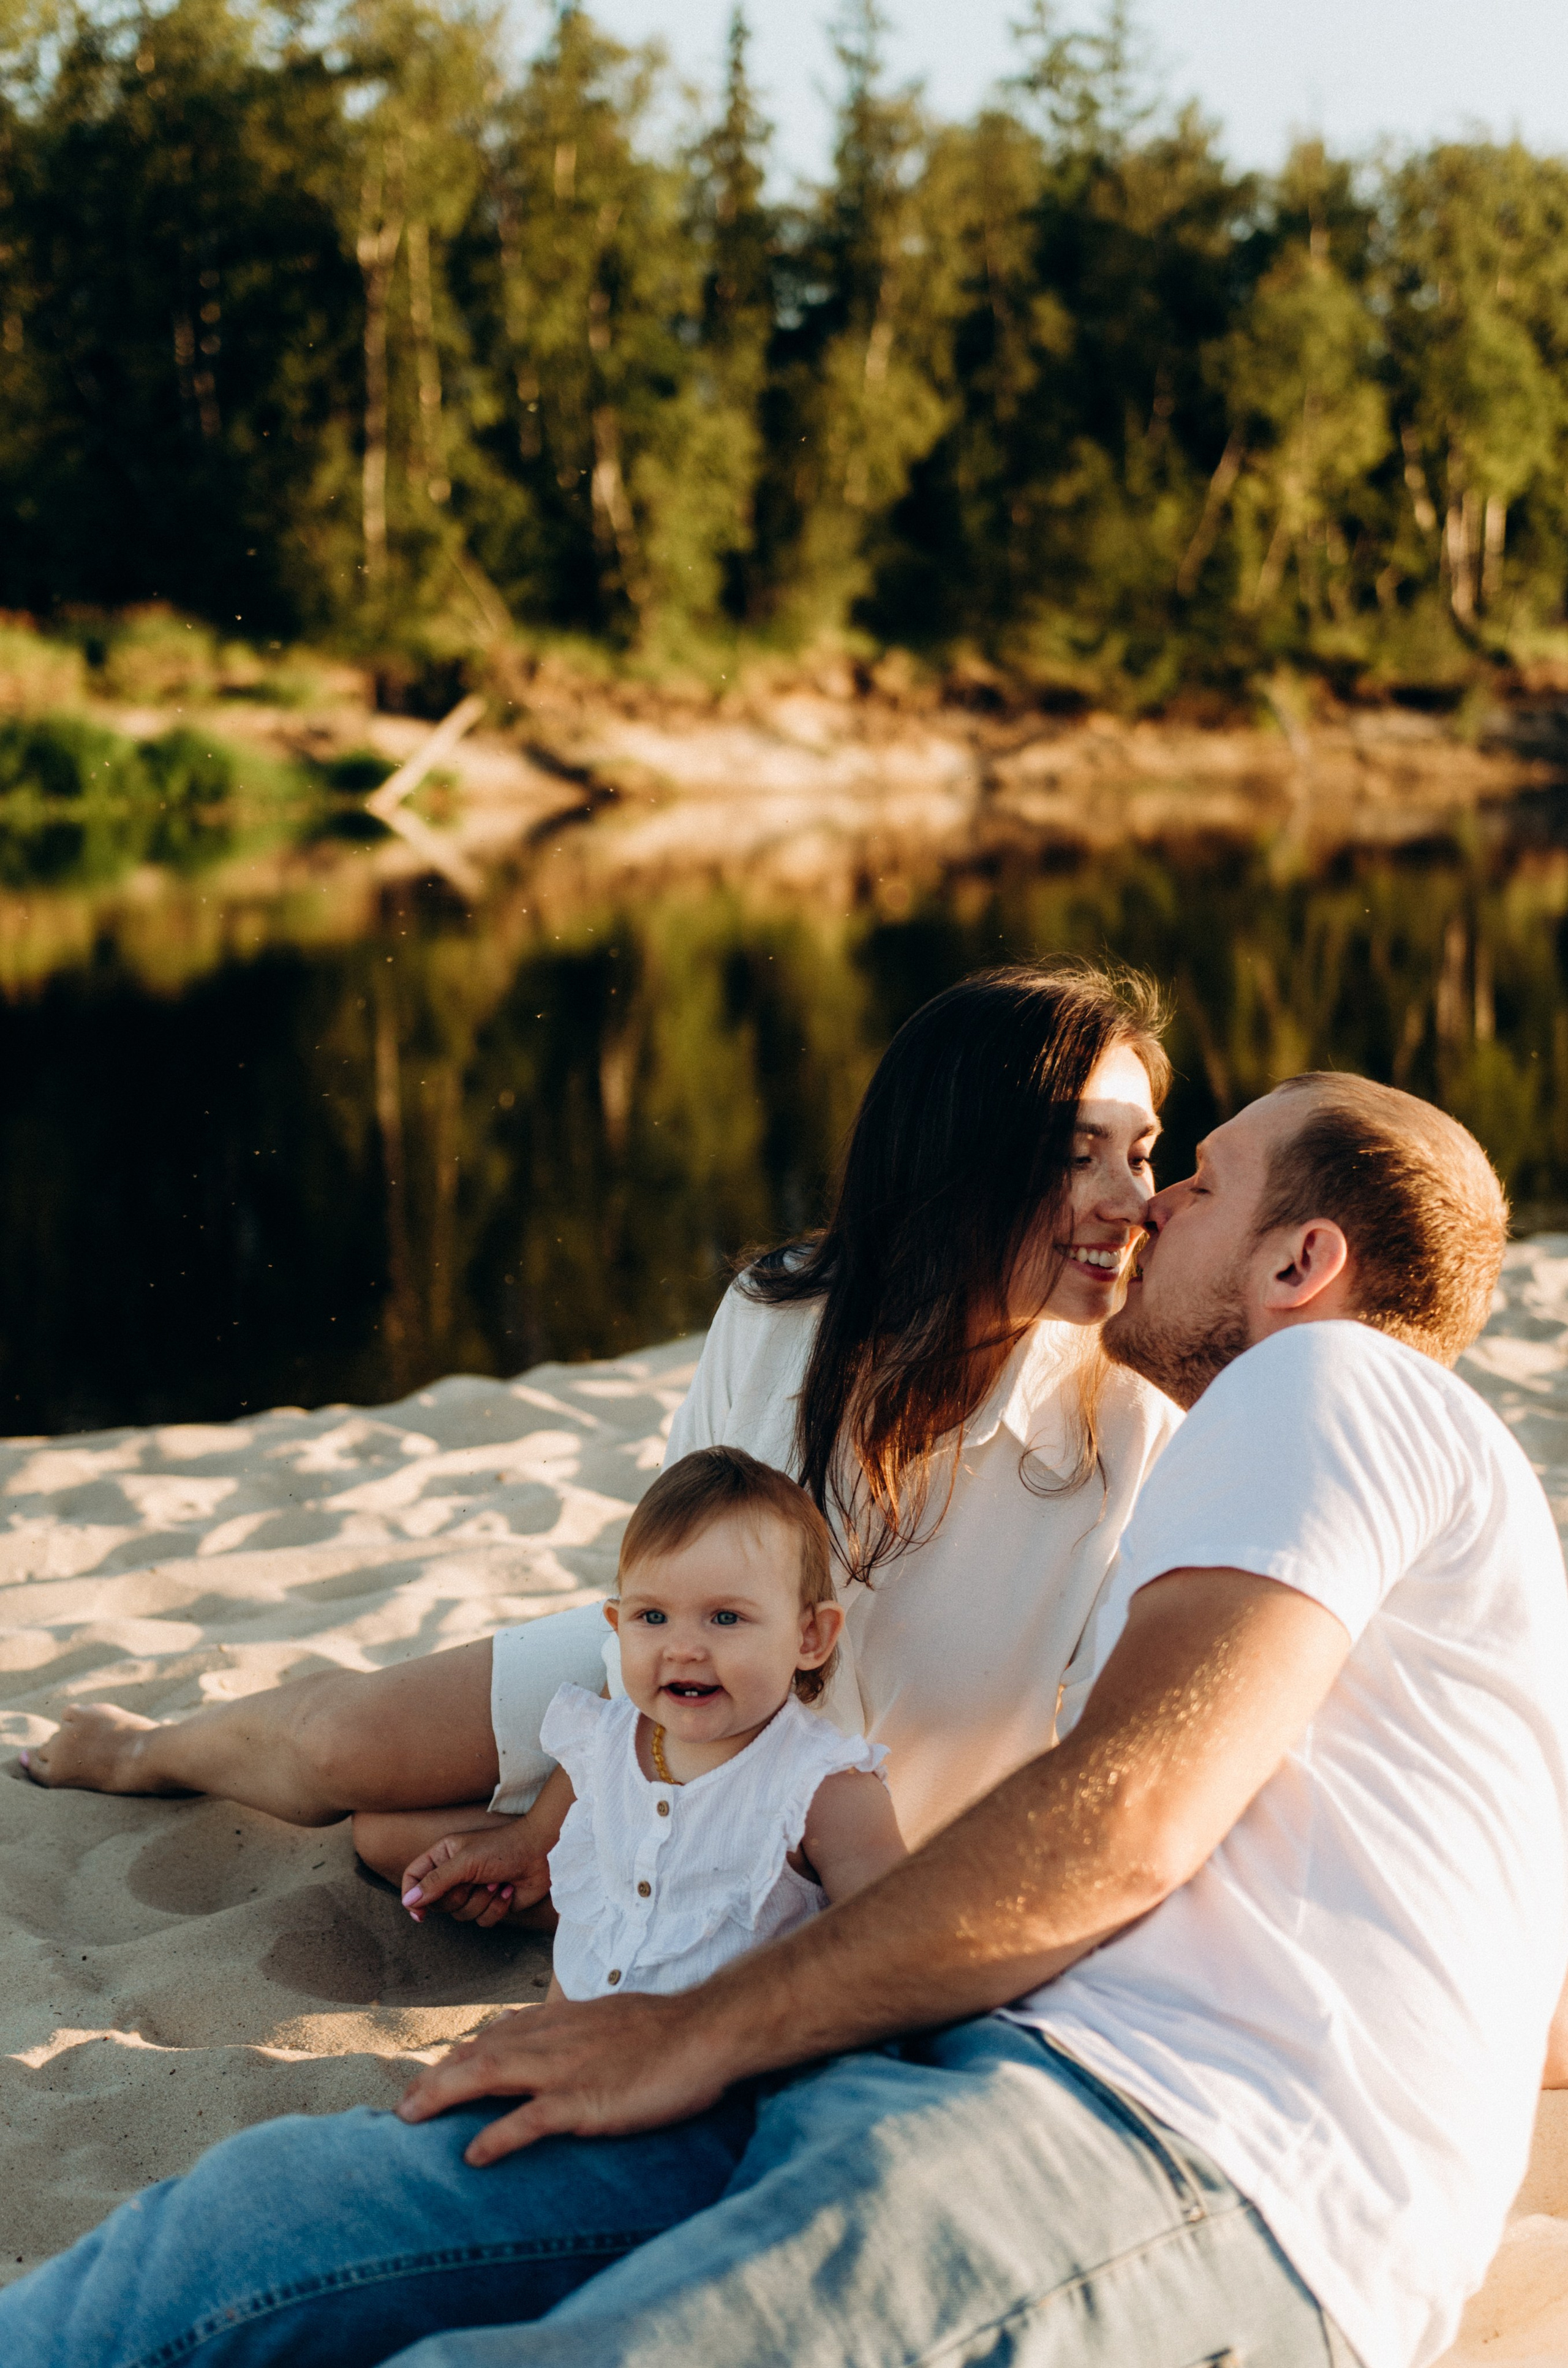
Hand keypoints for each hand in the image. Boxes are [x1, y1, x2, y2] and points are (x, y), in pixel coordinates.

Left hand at [396, 1988, 734, 2163]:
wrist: (705, 2030)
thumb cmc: (665, 2030)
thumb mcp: (610, 2019)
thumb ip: (576, 2031)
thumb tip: (552, 2041)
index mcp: (561, 2019)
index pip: (495, 2034)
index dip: (458, 2055)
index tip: (431, 2073)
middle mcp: (553, 2038)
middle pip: (478, 2053)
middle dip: (435, 2076)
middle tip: (403, 2104)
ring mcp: (566, 2068)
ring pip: (488, 2075)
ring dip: (443, 2095)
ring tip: (411, 2118)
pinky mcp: (584, 2101)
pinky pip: (530, 2120)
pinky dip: (497, 2137)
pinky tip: (473, 2155)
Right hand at [402, 1822, 553, 1927]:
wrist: (540, 1854)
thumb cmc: (503, 1848)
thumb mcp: (465, 1861)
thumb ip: (436, 1881)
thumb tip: (408, 1901)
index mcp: (444, 1856)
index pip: (414, 1876)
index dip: (412, 1895)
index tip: (419, 1912)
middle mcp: (455, 1874)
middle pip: (438, 1903)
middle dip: (460, 1896)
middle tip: (476, 1880)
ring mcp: (473, 1891)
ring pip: (461, 1915)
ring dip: (481, 1901)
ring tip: (495, 1882)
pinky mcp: (490, 1904)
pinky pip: (482, 1921)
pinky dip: (496, 1908)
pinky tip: (507, 1891)